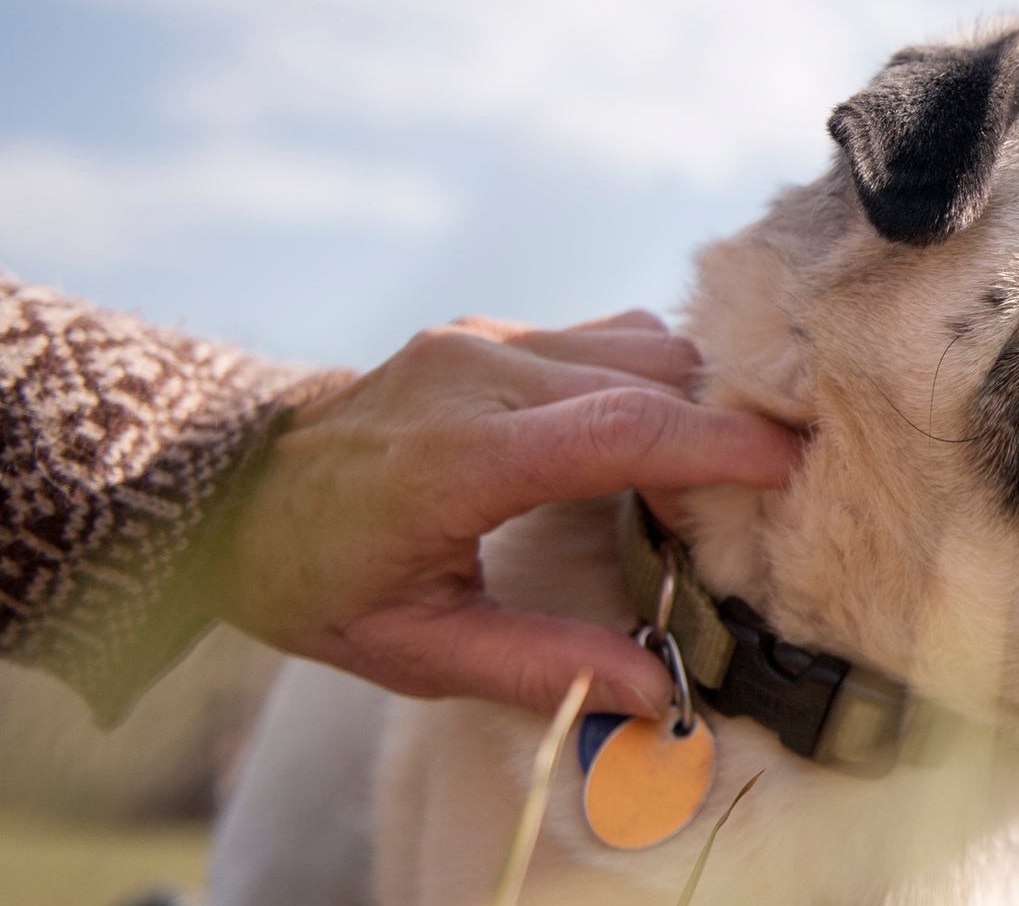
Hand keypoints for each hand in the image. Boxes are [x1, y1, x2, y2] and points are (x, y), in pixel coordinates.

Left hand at [207, 311, 798, 718]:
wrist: (227, 487)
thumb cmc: (314, 578)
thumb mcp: (414, 649)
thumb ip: (538, 666)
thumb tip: (656, 688)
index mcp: (459, 457)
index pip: (621, 428)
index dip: (720, 444)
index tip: (791, 469)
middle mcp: (480, 373)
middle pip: (652, 375)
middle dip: (722, 428)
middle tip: (762, 496)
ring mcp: (485, 338)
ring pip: (640, 342)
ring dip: (691, 399)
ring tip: (709, 473)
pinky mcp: (490, 329)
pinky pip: (606, 335)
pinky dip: (650, 379)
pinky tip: (651, 433)